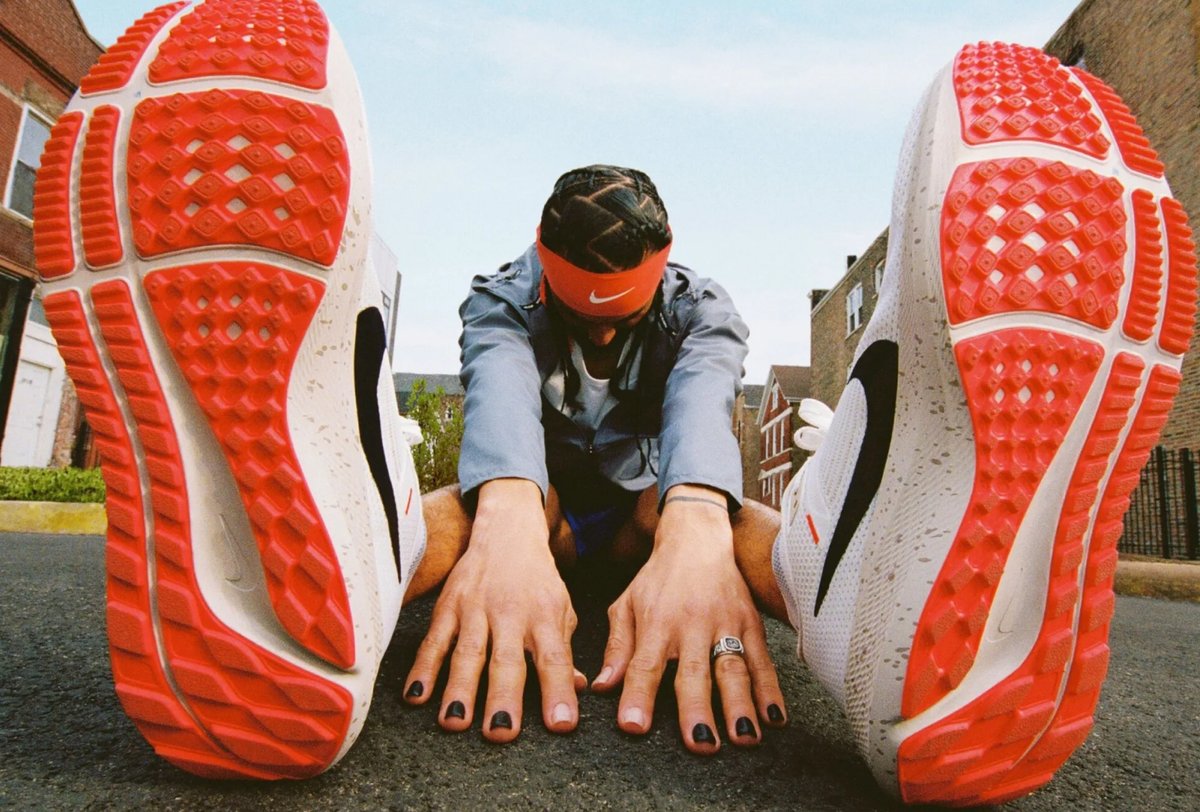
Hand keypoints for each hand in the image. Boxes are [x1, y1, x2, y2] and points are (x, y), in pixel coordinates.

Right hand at [402, 479, 583, 740]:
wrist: (507, 531)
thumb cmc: (537, 582)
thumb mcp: (561, 611)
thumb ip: (564, 652)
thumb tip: (574, 691)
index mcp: (544, 616)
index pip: (554, 658)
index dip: (558, 692)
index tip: (561, 724)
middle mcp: (510, 612)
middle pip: (506, 660)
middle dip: (503, 697)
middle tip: (501, 733)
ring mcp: (475, 608)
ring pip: (466, 653)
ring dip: (459, 689)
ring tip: (455, 723)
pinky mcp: (448, 606)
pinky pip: (434, 640)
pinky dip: (423, 668)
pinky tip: (416, 696)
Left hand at [592, 485, 786, 752]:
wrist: (697, 538)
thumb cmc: (657, 579)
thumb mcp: (627, 605)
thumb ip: (618, 648)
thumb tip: (603, 686)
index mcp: (656, 622)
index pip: (644, 664)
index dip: (638, 696)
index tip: (634, 726)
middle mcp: (692, 624)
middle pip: (694, 671)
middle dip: (697, 709)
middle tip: (700, 743)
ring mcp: (726, 624)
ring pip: (734, 668)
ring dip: (740, 705)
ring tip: (743, 737)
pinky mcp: (751, 623)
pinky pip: (763, 661)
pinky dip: (771, 690)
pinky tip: (775, 718)